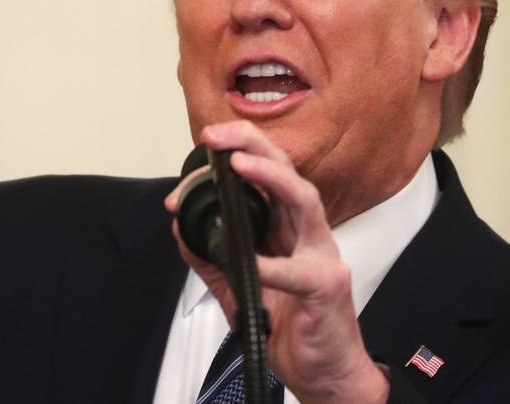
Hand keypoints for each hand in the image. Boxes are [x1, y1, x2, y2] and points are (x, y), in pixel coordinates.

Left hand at [164, 120, 388, 403]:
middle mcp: (308, 233)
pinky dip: (273, 266)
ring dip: (271, 178)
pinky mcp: (328, 290)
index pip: (264, 175)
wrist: (325, 372)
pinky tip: (251, 261)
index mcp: (288, 226)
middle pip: (288, 172)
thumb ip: (211, 255)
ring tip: (239, 165)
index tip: (201, 152)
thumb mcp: (240, 284)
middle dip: (252, 145)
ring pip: (304, 202)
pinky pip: (298, 273)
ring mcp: (322, 257)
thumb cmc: (290, 324)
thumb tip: (181, 225)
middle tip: (216, 136)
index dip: (233, 157)